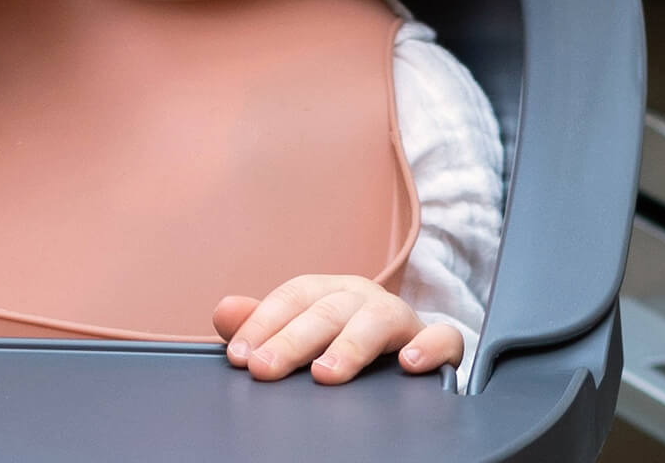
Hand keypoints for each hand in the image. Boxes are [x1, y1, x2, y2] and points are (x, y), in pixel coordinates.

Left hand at [213, 275, 462, 383]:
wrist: (407, 347)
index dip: (263, 323)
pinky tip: (409, 366)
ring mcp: (400, 316)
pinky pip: (442, 337)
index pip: (291, 297)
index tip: (239, 354)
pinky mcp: (435, 341)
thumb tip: (222, 312)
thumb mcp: (302, 328)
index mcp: (328, 290)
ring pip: (376, 320)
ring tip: (325, 374)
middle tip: (264, 369)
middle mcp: (362, 296)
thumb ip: (262, 323)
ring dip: (349, 346)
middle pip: (325, 311)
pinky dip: (429, 347)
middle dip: (291, 341)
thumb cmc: (343, 337)